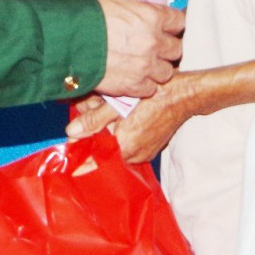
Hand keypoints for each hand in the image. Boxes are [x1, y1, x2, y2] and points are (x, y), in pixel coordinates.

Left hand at [67, 71, 198, 162]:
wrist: (184, 95)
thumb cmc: (154, 95)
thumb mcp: (119, 103)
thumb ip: (94, 120)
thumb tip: (71, 133)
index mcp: (123, 146)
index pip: (94, 159)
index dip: (80, 153)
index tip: (70, 152)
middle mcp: (134, 156)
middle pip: (104, 150)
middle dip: (95, 134)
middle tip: (91, 110)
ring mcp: (144, 154)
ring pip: (116, 148)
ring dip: (108, 133)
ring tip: (110, 110)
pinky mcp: (150, 149)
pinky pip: (128, 146)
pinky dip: (121, 134)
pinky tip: (122, 116)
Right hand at [96, 0, 183, 97]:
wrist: (67, 41)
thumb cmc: (88, 18)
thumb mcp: (118, 3)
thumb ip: (141, 12)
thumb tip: (149, 17)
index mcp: (152, 17)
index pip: (180, 22)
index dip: (173, 26)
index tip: (169, 29)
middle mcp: (154, 42)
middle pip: (177, 49)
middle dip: (167, 49)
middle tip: (155, 48)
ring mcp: (146, 66)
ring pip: (167, 72)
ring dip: (157, 69)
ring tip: (143, 65)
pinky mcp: (134, 85)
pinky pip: (150, 89)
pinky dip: (144, 85)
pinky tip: (133, 77)